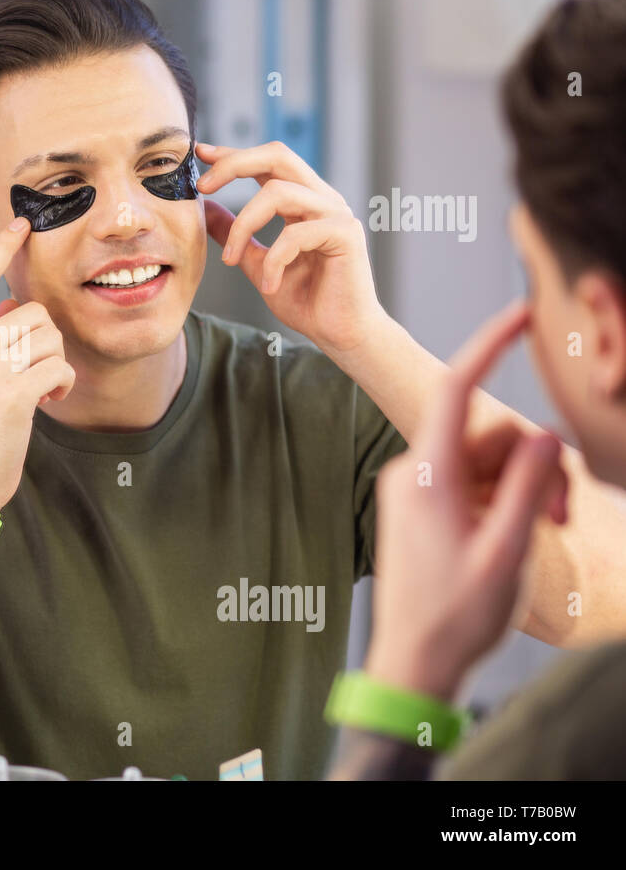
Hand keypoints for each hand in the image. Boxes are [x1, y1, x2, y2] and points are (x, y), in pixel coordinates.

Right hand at [0, 216, 75, 518]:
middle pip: (34, 312)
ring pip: (51, 338)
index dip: (1, 248)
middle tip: (34, 371)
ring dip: (56, 363)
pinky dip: (63, 383)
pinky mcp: (14, 396)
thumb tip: (10, 306)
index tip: (20, 222)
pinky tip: (49, 399)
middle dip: (47, 340)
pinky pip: (60, 367)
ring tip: (39, 387)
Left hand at [196, 140, 384, 355]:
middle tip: (203, 185)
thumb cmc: (305, 299)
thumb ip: (235, 234)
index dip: (233, 154)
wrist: (340, 333)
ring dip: (243, 225)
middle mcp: (320, 199)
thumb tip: (206, 208)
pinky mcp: (345, 234)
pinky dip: (273, 261)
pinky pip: (295, 234)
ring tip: (231, 261)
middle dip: (235, 163)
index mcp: (302, 200)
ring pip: (279, 193)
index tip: (199, 153)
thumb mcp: (256, 262)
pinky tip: (268, 286)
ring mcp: (335, 213)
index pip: (266, 163)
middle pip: (277, 155)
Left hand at [363, 301, 567, 700]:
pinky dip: (502, 499)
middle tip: (564, 515)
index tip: (522, 315)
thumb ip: (530, 487)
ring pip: (484, 461)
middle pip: (487, 433)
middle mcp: (413, 472)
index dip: (490, 345)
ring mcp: (414, 490)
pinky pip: (470, 483)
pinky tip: (517, 537)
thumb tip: (544, 432)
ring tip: (546, 533)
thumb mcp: (508, 551)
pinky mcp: (419, 508)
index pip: (457, 389)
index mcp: (427, 475)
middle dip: (533, 462)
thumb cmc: (457, 616)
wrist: (413, 663)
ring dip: (523, 486)